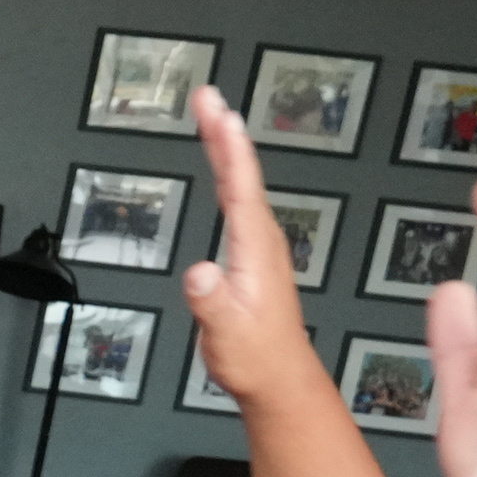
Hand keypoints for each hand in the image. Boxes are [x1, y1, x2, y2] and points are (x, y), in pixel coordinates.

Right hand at [175, 87, 329, 409]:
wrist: (277, 378)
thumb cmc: (256, 356)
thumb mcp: (226, 334)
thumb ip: (212, 303)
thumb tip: (200, 272)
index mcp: (255, 249)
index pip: (242, 184)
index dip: (228, 146)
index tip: (217, 111)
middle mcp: (263, 240)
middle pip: (242, 173)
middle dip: (223, 132)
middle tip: (207, 98)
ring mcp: (261, 246)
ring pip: (243, 183)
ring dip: (228, 149)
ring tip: (213, 120)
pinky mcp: (254, 256)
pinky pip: (241, 202)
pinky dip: (231, 176)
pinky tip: (226, 173)